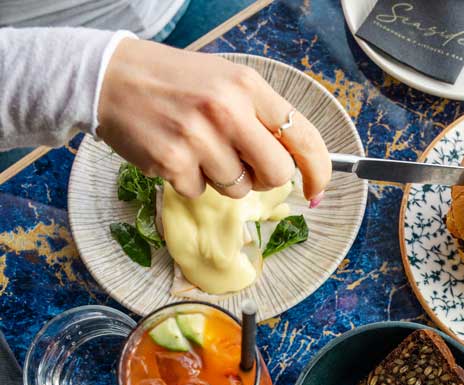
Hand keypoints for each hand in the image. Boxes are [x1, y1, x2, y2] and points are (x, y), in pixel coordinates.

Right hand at [97, 39, 330, 201]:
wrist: (108, 77)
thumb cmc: (174, 82)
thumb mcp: (225, 82)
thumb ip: (261, 116)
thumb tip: (298, 163)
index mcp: (248, 86)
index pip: (303, 136)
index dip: (319, 171)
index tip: (318, 189)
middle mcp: (227, 110)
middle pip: (278, 173)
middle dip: (266, 179)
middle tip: (244, 164)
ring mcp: (199, 137)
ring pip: (239, 188)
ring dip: (223, 178)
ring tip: (198, 148)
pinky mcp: (173, 162)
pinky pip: (201, 192)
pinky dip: (190, 180)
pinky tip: (174, 152)